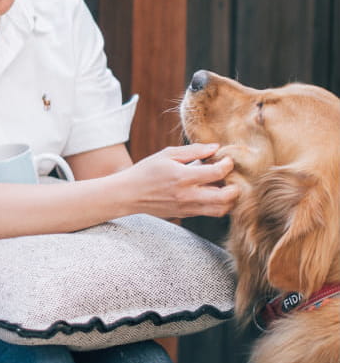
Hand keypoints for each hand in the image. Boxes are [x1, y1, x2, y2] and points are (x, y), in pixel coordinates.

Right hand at [123, 143, 238, 219]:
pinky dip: (217, 204)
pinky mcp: (185, 214)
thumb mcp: (167, 154)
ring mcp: (187, 207)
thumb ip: (193, 151)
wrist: (128, 194)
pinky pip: (209, 212)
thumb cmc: (146, 171)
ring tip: (223, 187)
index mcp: (182, 177)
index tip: (226, 159)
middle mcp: (187, 195)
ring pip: (221, 210)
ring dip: (228, 199)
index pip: (217, 173)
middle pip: (226, 197)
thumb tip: (215, 148)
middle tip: (231, 177)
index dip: (228, 164)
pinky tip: (211, 193)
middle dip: (235, 186)